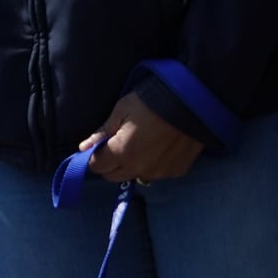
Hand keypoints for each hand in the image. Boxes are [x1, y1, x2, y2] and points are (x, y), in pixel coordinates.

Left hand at [78, 92, 204, 183]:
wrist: (193, 103)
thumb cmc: (153, 101)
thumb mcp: (123, 109)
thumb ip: (103, 132)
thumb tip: (84, 147)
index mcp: (121, 152)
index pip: (96, 166)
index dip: (93, 156)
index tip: (98, 147)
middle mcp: (138, 169)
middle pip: (113, 176)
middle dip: (110, 163)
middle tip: (117, 144)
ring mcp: (159, 173)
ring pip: (135, 176)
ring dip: (132, 166)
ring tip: (141, 145)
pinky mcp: (176, 172)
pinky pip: (157, 174)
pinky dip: (153, 165)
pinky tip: (160, 148)